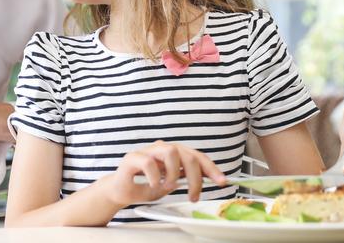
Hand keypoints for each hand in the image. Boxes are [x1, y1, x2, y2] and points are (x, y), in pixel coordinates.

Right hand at [103, 140, 225, 207]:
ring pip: (171, 152)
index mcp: (172, 153)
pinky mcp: (132, 157)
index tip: (222, 182)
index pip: (196, 155)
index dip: (211, 168)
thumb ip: (185, 177)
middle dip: (195, 177)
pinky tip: (153, 184)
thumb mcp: (170, 184)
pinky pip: (149, 163)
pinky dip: (155, 177)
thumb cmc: (145, 186)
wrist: (121, 191)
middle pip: (187, 154)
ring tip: (168, 186)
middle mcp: (161, 148)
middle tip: (193, 195)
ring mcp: (147, 151)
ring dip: (174, 174)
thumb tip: (206, 178)